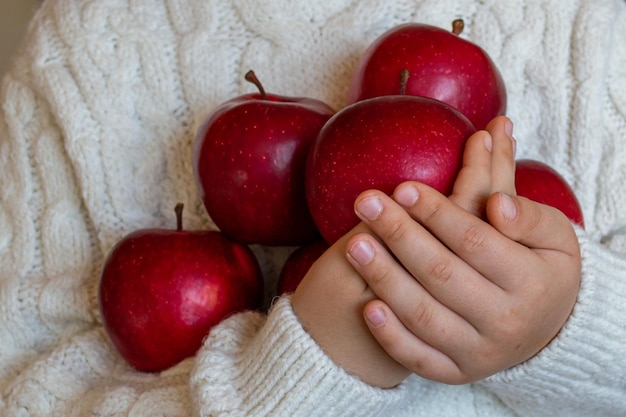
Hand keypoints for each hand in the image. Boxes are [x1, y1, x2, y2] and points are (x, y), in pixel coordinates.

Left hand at [345, 117, 581, 384]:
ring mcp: (478, 353)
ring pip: (423, 316)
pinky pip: (418, 359)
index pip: (474, 241)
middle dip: (399, 235)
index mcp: (532, 282)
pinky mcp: (455, 372)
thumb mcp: (556, 236)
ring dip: (385, 279)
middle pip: (441, 274)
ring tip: (355, 245)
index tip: (402, 187)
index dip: (436, 213)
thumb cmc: (541, 268)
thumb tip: (496, 204)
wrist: (549, 329)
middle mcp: (505, 322)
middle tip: (365, 203)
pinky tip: (368, 307)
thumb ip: (530, 217)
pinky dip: (391, 336)